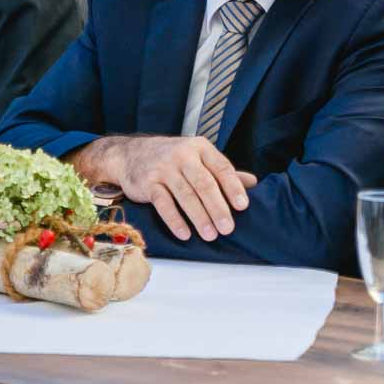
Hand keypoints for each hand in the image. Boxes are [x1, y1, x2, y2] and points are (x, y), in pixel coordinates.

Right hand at [73, 135, 258, 241]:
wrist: (131, 154)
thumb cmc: (173, 159)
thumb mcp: (198, 158)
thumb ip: (223, 171)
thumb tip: (253, 183)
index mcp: (200, 148)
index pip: (221, 167)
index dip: (233, 187)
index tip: (242, 206)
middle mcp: (182, 155)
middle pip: (204, 183)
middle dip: (217, 208)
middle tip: (228, 228)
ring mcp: (163, 168)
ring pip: (185, 195)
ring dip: (199, 217)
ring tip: (211, 235)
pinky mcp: (148, 183)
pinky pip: (163, 203)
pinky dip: (175, 220)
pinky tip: (185, 233)